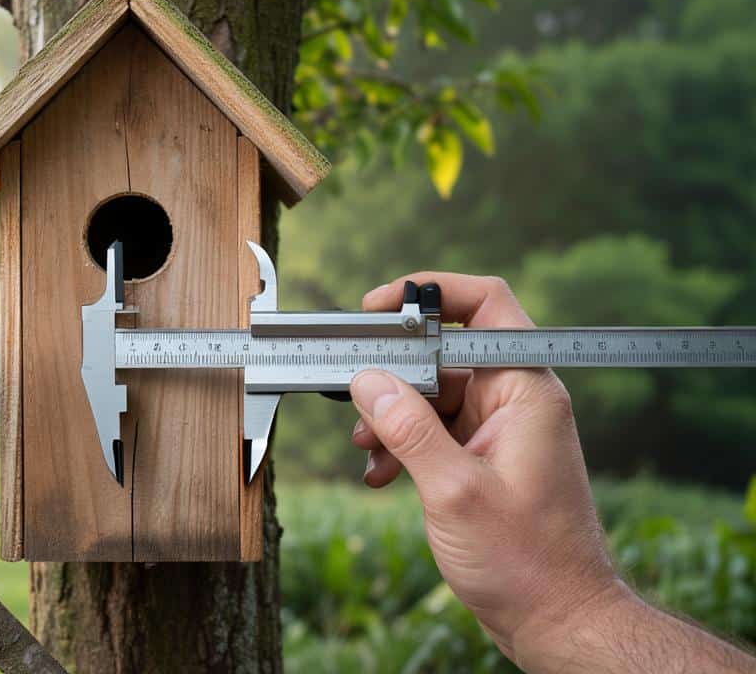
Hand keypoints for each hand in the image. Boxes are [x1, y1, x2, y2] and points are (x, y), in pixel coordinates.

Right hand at [350, 273, 623, 663]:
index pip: (484, 307)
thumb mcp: (453, 491)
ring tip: (369, 449)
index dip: (429, 292)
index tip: (376, 307)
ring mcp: (501, 429)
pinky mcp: (485, 457)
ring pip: (433, 394)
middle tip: (354, 396)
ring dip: (393, 417)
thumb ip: (408, 428)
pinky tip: (382, 473)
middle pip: (445, 353)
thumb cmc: (527, 561)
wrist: (557, 618)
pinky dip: (403, 445)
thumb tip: (368, 380)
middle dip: (394, 374)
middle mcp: (517, 401)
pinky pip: (435, 430)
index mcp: (527, 391)